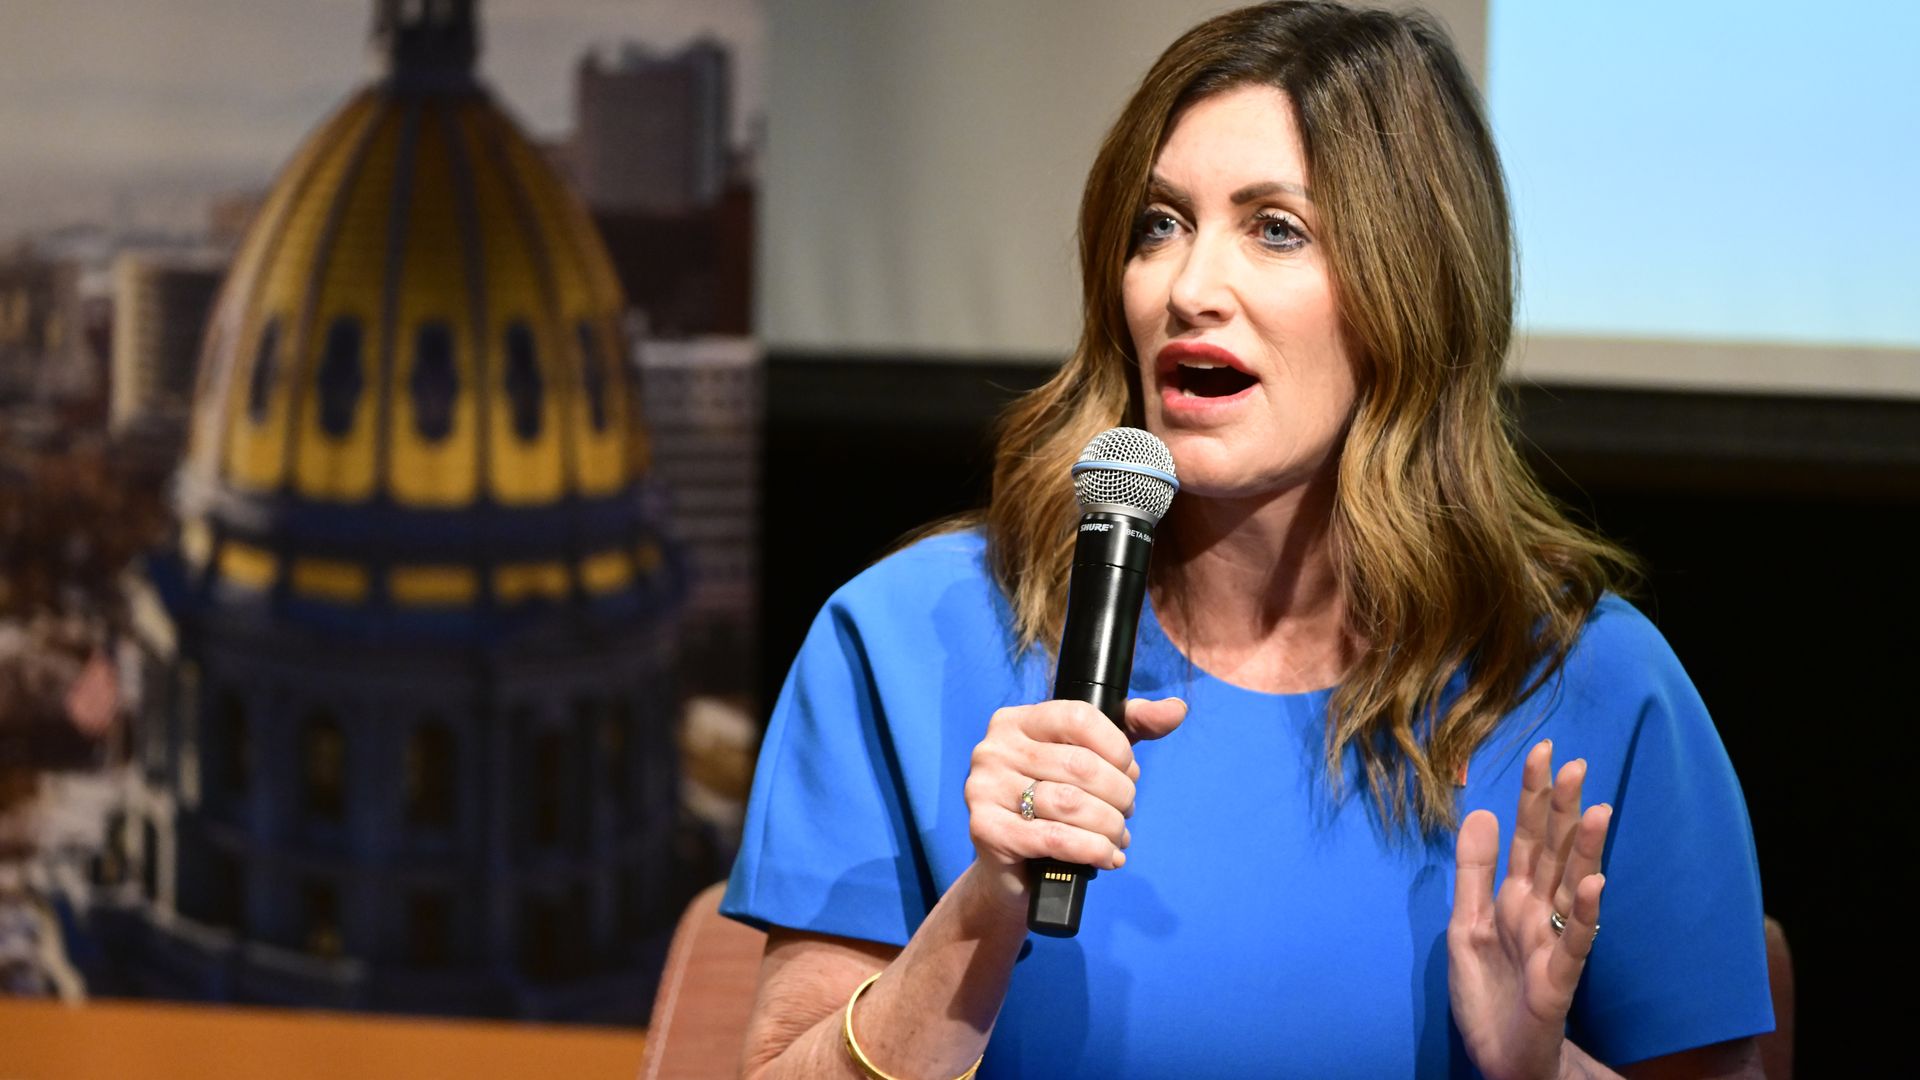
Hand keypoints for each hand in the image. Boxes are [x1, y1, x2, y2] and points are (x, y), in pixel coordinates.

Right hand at [963, 697, 1186, 908]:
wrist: (1014, 872)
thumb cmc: (1054, 807)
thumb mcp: (1091, 759)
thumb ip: (1132, 729)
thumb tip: (1176, 710)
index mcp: (1015, 721)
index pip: (1079, 717)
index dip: (1117, 748)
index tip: (1128, 772)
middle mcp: (993, 749)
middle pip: (1080, 765)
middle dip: (1119, 795)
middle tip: (1126, 812)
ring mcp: (984, 790)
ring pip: (1071, 803)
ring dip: (1109, 826)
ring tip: (1118, 837)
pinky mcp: (987, 831)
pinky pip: (1056, 838)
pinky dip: (1093, 850)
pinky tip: (1107, 857)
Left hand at [1449, 740, 1612, 1079]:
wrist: (1498, 1055)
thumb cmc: (1487, 991)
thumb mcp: (1465, 923)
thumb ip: (1473, 871)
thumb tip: (1482, 811)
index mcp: (1514, 896)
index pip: (1526, 836)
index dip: (1533, 796)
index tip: (1543, 750)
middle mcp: (1540, 911)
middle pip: (1553, 852)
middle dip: (1562, 811)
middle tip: (1575, 765)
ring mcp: (1554, 941)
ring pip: (1573, 887)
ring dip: (1585, 851)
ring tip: (1598, 811)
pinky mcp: (1560, 978)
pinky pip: (1576, 941)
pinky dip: (1585, 913)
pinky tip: (1594, 884)